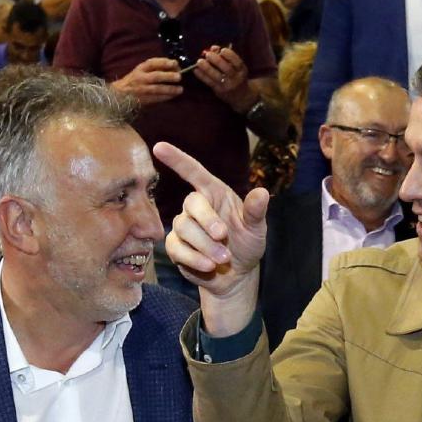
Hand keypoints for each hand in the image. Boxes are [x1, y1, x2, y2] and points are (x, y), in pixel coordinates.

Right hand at [111, 57, 182, 105]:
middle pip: (156, 76)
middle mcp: (140, 78)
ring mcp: (142, 89)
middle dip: (168, 76)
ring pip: (157, 89)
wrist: (121, 93)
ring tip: (180, 89)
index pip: (152, 63)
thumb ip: (155, 68)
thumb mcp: (142, 70)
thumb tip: (174, 66)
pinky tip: (174, 96)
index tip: (175, 62)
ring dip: (170, 89)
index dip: (164, 62)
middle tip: (179, 77)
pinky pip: (157, 98)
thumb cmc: (135, 80)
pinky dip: (166, 97)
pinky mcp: (144, 99)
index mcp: (140, 68)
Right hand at [153, 141, 268, 294]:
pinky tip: (209, 266)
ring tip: (224, 258)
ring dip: (206, 245)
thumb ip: (256, 211)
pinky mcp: (176, 246)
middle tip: (224, 236)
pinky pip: (177, 248)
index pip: (193, 172)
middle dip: (208, 220)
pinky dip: (195, 258)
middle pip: (191, 203)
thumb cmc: (246, 245)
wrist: (237, 275)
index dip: (177, 159)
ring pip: (184, 227)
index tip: (159, 147)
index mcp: (215, 193)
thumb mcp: (256, 228)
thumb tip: (262, 193)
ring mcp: (184, 226)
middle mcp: (197, 207)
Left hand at [193, 46, 257, 111]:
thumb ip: (226, 56)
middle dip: (216, 60)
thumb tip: (213, 48)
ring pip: (217, 76)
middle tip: (208, 54)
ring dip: (207, 68)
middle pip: (227, 69)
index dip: (230, 55)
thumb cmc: (236, 76)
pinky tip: (196, 70)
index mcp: (241, 70)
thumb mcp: (236, 66)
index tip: (222, 50)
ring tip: (199, 61)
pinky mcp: (219, 91)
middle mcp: (235, 78)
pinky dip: (201, 75)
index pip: (237, 62)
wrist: (241, 96)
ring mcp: (227, 85)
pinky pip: (209, 82)